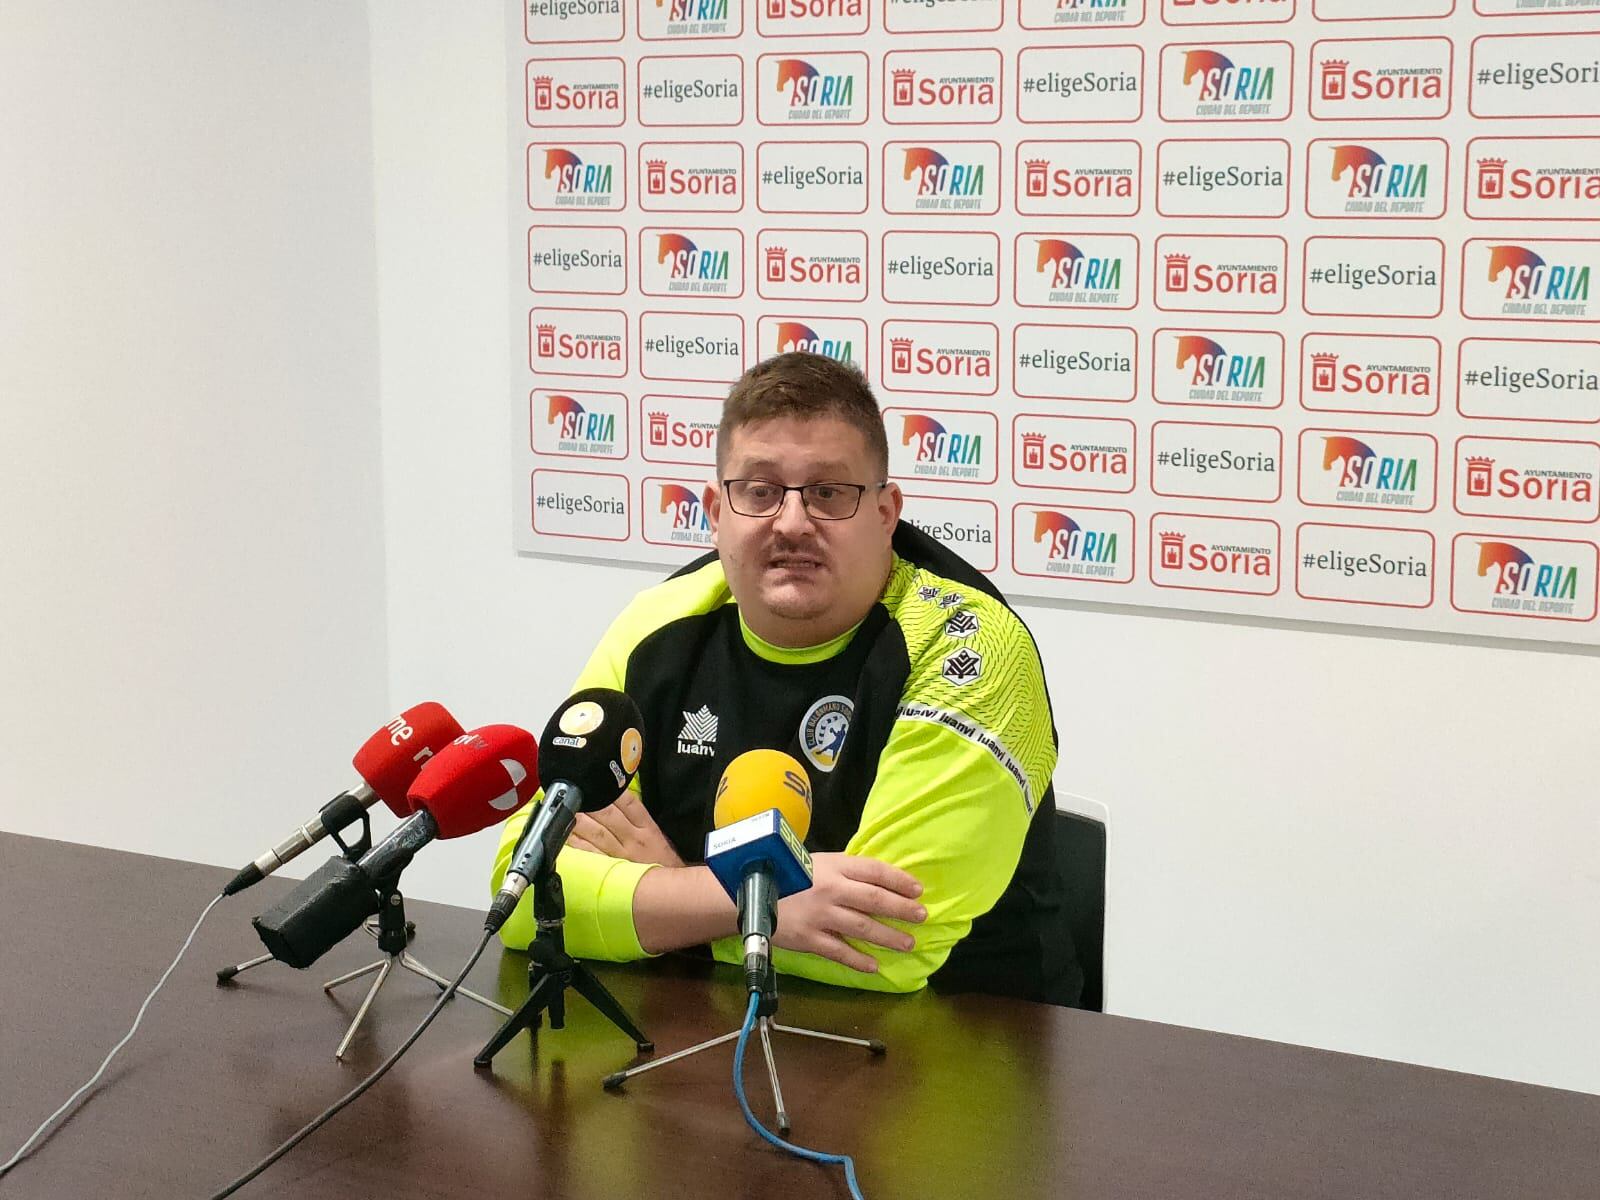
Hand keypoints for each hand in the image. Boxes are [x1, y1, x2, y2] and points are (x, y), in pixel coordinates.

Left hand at [567, 791, 684, 867]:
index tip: (594, 780)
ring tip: (563, 809)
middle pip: (607, 813)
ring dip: (578, 819)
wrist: (671, 889)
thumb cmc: (664, 861)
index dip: (609, 789)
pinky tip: (565, 834)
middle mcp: (633, 837)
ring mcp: (621, 854)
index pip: (627, 801)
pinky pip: (590, 853)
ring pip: (596, 832)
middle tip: (572, 792)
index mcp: (647, 826)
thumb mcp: (658, 834)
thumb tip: (616, 797)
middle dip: (588, 801)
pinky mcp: (611, 869)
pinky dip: (577, 843)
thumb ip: (638, 817)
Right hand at [773, 853, 926, 974]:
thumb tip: (878, 881)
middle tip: (922, 917)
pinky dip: (858, 960)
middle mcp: (831, 890)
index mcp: (834, 866)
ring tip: (907, 944)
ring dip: (888, 937)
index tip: (918, 890)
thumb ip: (844, 871)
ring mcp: (821, 915)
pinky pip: (839, 951)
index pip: (875, 871)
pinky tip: (874, 966)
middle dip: (902, 909)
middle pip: (875, 899)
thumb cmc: (786, 874)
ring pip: (862, 927)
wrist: (749, 893)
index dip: (900, 880)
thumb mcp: (816, 862)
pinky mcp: (809, 938)